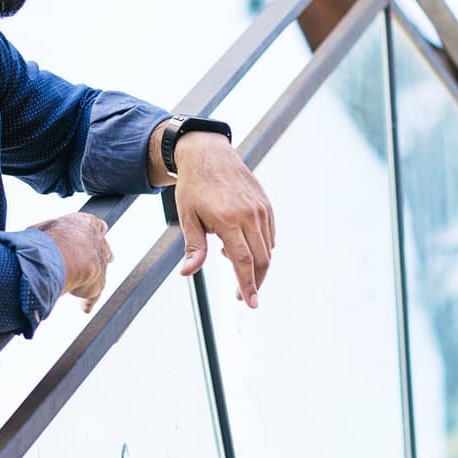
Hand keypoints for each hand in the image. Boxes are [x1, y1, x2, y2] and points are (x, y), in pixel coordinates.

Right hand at [31, 212, 113, 312]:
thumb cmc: (48, 239)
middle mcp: (96, 241)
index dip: (95, 230)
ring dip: (96, 276)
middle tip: (105, 257)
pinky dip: (87, 301)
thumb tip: (29, 236)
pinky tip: (84, 308)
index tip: (98, 232)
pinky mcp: (99, 282)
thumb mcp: (42, 229)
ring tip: (91, 283)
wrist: (59, 256)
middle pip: (103, 247)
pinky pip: (93, 294)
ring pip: (101, 269)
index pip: (95, 225)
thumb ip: (43, 234)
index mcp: (84, 223)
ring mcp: (100, 262)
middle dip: (103, 252)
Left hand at [174, 131, 275, 307]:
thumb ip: (194, 247)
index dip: (248, 285)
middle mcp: (249, 215)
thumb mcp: (188, 217)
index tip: (251, 303)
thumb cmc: (194, 187)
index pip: (243, 261)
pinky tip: (239, 243)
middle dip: (255, 282)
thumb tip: (187, 273)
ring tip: (228, 257)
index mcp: (228, 220)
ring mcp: (261, 209)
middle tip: (242, 295)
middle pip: (261, 260)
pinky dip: (260, 247)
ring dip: (255, 264)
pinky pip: (269, 235)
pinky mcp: (267, 205)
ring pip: (267, 249)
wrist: (208, 154)